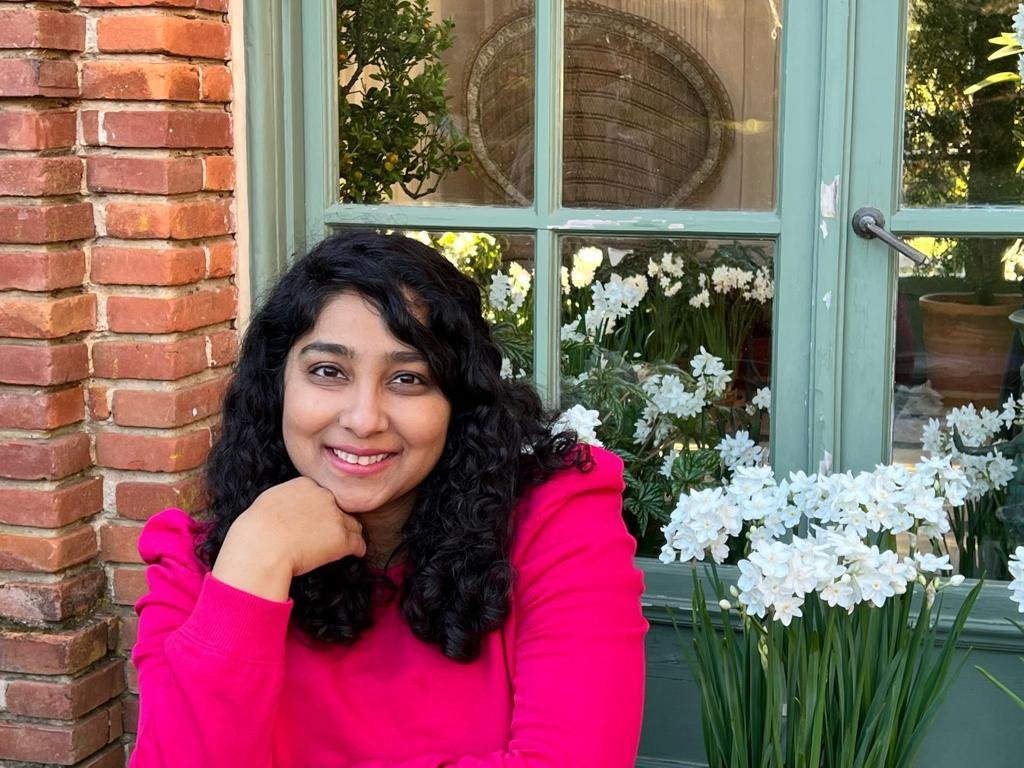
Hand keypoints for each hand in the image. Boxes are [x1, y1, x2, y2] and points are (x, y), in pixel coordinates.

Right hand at [212, 477, 365, 599]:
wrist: (262, 546)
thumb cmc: (256, 528)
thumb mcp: (268, 501)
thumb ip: (285, 499)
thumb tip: (286, 508)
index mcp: (305, 485)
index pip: (321, 495)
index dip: (321, 509)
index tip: (318, 520)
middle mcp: (324, 497)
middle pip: (339, 508)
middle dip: (336, 520)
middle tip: (331, 533)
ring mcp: (335, 517)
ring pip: (352, 525)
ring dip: (350, 533)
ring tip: (348, 543)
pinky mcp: (342, 539)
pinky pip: (358, 544)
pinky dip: (358, 549)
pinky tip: (356, 553)